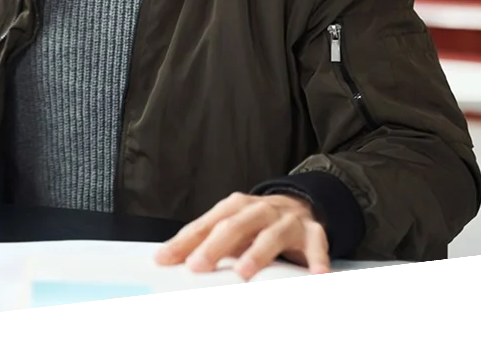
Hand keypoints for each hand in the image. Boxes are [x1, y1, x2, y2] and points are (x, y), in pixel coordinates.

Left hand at [154, 192, 329, 277]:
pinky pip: (316, 245)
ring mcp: (287, 221)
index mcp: (234, 207)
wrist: (301, 204)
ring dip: (257, 253)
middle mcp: (259, 210)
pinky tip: (316, 275)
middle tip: (197, 266)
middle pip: (234, 226)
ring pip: (271, 235)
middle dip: (214, 246)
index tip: (164, 260)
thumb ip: (206, 243)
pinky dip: (316, 259)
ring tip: (244, 272)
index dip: (184, 243)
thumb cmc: (257, 224)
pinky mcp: (312, 233)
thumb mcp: (232, 228)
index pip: (205, 225)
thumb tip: (169, 261)